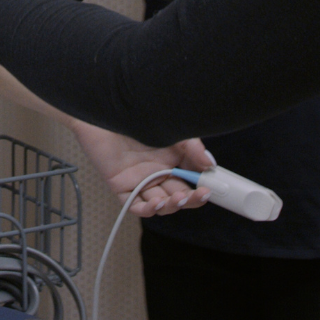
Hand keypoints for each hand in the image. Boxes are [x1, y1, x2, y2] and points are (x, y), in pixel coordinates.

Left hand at [70, 120, 213, 215]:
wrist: (108, 110)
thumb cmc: (137, 118)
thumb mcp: (172, 131)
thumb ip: (192, 148)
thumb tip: (210, 165)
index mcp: (170, 162)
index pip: (190, 182)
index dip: (201, 189)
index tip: (211, 188)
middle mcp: (156, 174)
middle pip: (177, 196)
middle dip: (190, 200)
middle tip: (199, 195)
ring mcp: (139, 181)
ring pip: (159, 204)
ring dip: (171, 206)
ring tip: (177, 198)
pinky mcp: (121, 185)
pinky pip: (135, 205)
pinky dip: (148, 209)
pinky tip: (157, 203)